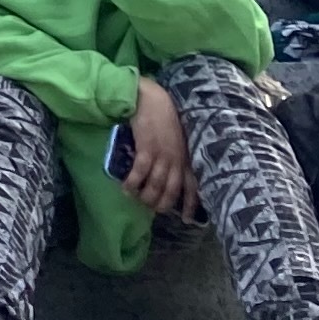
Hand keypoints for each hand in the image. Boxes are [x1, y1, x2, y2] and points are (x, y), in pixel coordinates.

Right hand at [123, 76, 193, 216]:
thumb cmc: (163, 116)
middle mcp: (177, 160)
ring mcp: (163, 155)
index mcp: (186, 158)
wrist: (151, 99)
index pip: (192, 186)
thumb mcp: (177, 139)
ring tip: (136, 199)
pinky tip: (126, 187)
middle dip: (161, 203)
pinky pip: (140, 172)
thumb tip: (168, 172)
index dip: (191, 205)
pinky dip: (133, 182)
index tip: (187, 220)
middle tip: (150, 208)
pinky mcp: (147, 148)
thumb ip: (177, 155)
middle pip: (172, 190)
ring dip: (145, 196)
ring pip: (156, 185)